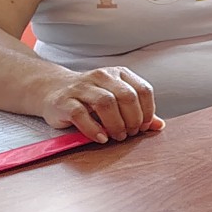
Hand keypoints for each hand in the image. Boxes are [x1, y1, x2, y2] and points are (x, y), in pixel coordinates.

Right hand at [41, 66, 161, 142]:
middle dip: (133, 119)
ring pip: (106, 102)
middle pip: (127, 96)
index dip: (148, 111)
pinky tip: (101, 138)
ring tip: (118, 136)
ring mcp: (81, 87)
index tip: (143, 126)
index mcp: (119, 74)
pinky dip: (94, 129)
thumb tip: (159, 126)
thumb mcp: (116, 101)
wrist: (52, 90)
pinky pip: (81, 114)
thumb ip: (137, 112)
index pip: (143, 90)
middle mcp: (101, 76)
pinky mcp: (64, 100)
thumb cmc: (90, 99)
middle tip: (130, 133)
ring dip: (116, 124)